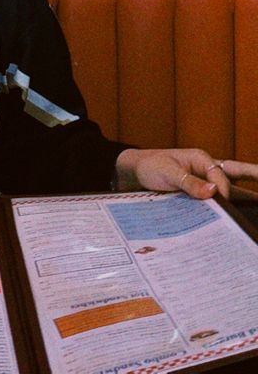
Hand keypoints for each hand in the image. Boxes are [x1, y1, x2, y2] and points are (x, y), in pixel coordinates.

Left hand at [115, 147, 257, 200]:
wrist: (132, 174)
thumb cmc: (149, 167)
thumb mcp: (167, 172)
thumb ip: (188, 183)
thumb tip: (214, 192)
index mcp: (200, 158)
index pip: (220, 176)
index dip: (223, 191)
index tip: (222, 204)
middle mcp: (205, 169)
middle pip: (235, 174)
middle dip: (254, 176)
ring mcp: (202, 183)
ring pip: (230, 188)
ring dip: (245, 196)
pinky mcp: (196, 195)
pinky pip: (216, 201)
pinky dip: (227, 208)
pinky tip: (236, 219)